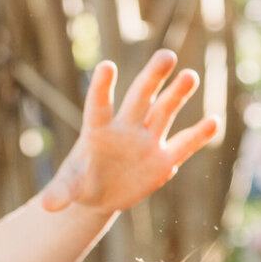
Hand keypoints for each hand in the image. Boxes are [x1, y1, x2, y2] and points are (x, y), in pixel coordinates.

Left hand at [40, 51, 218, 214]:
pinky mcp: (163, 160)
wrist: (99, 194)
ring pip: (164, 112)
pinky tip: (213, 121)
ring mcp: (146, 141)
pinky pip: (183, 145)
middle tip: (166, 55)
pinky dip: (198, 135)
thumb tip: (47, 206)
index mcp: (98, 131)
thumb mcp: (69, 188)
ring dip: (177, 95)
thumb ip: (60, 192)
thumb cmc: (80, 183)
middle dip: (153, 78)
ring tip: (190, 76)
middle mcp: (125, 128)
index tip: (106, 66)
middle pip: (140, 98)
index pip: (100, 105)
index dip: (102, 88)